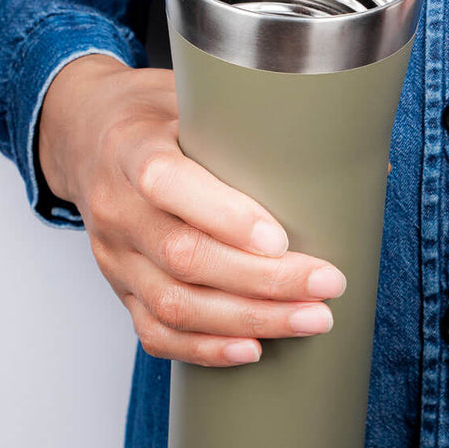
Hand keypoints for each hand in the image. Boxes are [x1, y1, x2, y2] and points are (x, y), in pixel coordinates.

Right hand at [37, 55, 346, 365]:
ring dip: (248, 320)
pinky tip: (251, 351)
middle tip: (328, 284)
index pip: (169, 184)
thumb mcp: (197, 97)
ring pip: (174, 303)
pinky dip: (203, 348)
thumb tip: (364, 165)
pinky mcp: (119, 287)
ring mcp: (114, 255)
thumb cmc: (160, 114)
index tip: (282, 238)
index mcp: (133, 149)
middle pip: (184, 257)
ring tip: (311, 320)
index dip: (225, 216)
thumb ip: (263, 125)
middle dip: (263, 280)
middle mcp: (117, 207)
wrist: (85, 133)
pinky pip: (154, 330)